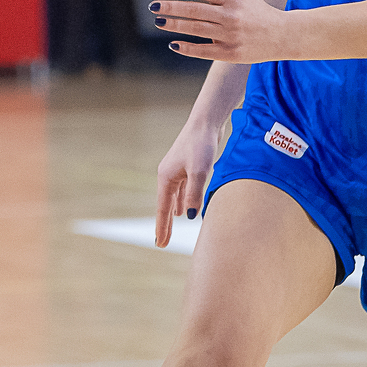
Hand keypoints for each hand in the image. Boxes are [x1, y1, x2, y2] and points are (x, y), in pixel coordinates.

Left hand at [153, 0, 288, 62]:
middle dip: (171, 7)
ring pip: (196, 29)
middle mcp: (230, 16)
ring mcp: (230, 36)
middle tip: (154, 6)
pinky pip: (204, 51)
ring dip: (175, 25)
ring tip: (159, 21)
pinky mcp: (230, 53)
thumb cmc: (258, 11)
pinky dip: (187, 48)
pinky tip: (174, 44)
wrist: (283, 35)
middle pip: (194, 10)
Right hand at [154, 114, 219, 247]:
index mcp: (166, 178)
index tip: (160, 244)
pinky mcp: (187, 168)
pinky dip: (182, 202)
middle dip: (165, 224)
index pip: (163, 209)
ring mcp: (177, 172)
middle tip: (162, 243)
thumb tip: (189, 217)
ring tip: (170, 230)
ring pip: (174, 198)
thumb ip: (194, 195)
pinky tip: (185, 209)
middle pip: (165, 205)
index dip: (162, 228)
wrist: (206, 123)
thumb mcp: (200, 171)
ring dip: (173, 214)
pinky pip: (182, 191)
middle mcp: (168, 175)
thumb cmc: (201, 145)